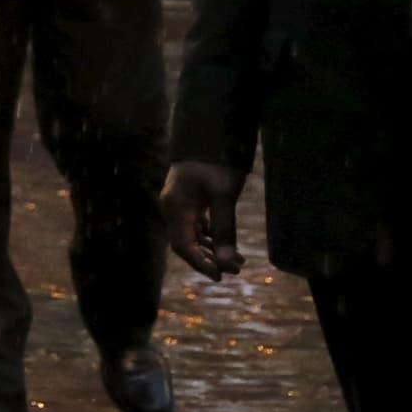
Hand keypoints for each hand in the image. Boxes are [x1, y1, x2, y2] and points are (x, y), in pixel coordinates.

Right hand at [162, 160, 244, 278]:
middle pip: (186, 244)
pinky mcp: (189, 201)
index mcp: (175, 207)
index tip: (222, 276)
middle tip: (235, 271)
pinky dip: (212, 237)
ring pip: (192, 236)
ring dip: (213, 250)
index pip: (183, 246)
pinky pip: (197, 226)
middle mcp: (172, 208)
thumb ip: (225, 230)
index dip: (201, 264)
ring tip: (238, 261)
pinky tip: (228, 243)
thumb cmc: (216, 163)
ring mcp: (179, 204)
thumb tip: (229, 264)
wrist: (210, 134)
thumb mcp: (224, 197)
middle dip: (209, 260)